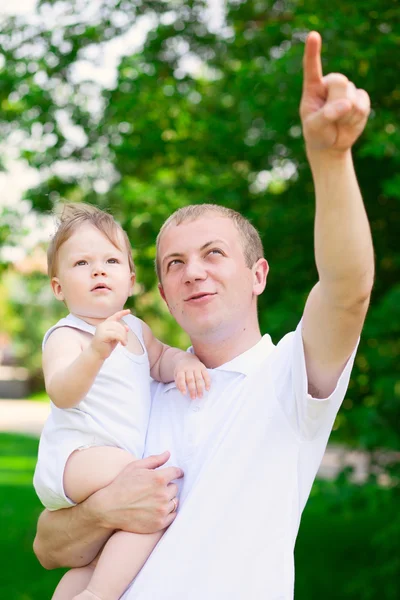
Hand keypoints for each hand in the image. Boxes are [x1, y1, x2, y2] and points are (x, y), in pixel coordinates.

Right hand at [90, 309, 129, 359]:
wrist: (96, 354)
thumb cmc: (105, 346)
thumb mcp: (115, 338)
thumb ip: (120, 332)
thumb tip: (127, 327)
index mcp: (105, 324)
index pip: (114, 316)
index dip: (122, 313)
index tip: (129, 311)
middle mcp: (102, 325)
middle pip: (118, 325)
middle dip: (124, 332)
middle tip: (125, 341)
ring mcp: (101, 329)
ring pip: (118, 329)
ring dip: (123, 336)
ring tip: (124, 343)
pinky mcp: (102, 335)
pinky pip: (116, 334)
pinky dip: (121, 338)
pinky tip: (123, 344)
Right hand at [91, 451, 182, 533]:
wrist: (109, 509)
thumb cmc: (121, 485)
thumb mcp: (135, 467)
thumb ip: (154, 460)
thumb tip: (168, 453)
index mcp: (159, 478)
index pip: (176, 472)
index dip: (175, 472)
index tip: (175, 474)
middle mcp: (163, 494)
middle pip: (175, 488)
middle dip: (167, 487)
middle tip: (155, 489)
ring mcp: (162, 510)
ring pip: (174, 502)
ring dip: (168, 500)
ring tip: (154, 500)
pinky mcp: (159, 523)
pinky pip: (172, 516)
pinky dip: (167, 512)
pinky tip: (157, 510)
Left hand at [174, 355, 210, 398]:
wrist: (187, 358)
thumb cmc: (181, 370)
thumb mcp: (176, 374)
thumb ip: (178, 382)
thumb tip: (182, 391)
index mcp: (181, 369)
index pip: (181, 378)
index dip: (182, 386)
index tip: (184, 394)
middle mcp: (189, 368)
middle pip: (191, 380)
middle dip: (192, 390)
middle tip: (193, 398)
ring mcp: (196, 367)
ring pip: (199, 379)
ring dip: (200, 388)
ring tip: (200, 396)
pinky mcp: (203, 367)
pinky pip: (206, 375)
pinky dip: (207, 382)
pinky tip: (207, 389)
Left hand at [300, 31, 369, 154]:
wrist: (331, 144)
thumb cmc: (317, 134)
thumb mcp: (314, 128)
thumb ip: (326, 115)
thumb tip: (347, 104)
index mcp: (313, 88)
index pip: (312, 68)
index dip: (313, 52)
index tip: (313, 35)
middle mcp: (330, 84)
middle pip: (339, 81)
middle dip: (336, 102)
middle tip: (330, 117)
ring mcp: (346, 90)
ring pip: (351, 95)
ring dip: (345, 115)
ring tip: (337, 121)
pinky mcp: (360, 98)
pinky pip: (362, 104)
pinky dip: (355, 117)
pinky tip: (349, 121)